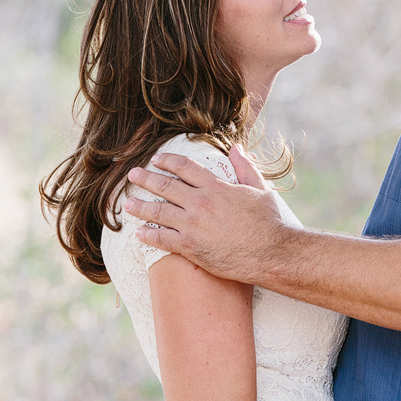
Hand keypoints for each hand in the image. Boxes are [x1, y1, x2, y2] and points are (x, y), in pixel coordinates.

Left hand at [123, 152, 289, 282]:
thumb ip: (245, 168)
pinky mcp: (190, 247)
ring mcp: (193, 225)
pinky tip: (139, 233)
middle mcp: (200, 203)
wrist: (272, 252)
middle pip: (165, 186)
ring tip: (128, 204)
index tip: (156, 160)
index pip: (185, 168)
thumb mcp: (260, 189)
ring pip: (157, 212)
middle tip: (132, 175)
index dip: (168, 161)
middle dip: (145, 179)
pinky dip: (147, 235)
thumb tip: (236, 148)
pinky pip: (161, 239)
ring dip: (139, 207)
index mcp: (216, 187)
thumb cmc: (270, 221)